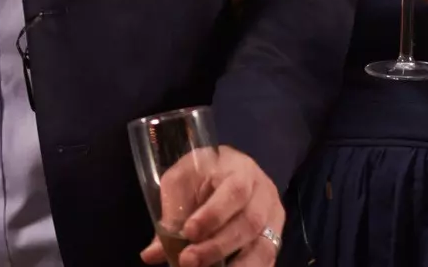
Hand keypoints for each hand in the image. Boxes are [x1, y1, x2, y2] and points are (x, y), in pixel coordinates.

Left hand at [138, 145, 283, 266]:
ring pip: (264, 247)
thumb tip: (151, 255)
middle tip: (188, 261)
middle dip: (217, 247)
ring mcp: (274, 218)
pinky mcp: (276, 238)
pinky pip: (268, 260)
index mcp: (241, 170)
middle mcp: (264, 194)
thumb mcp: (182, 181)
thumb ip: (170, 214)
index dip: (213, 215)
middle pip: (249, 223)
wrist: (229, 169)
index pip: (234, 192)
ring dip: (238, 266)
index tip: (189, 232)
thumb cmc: (202, 172)